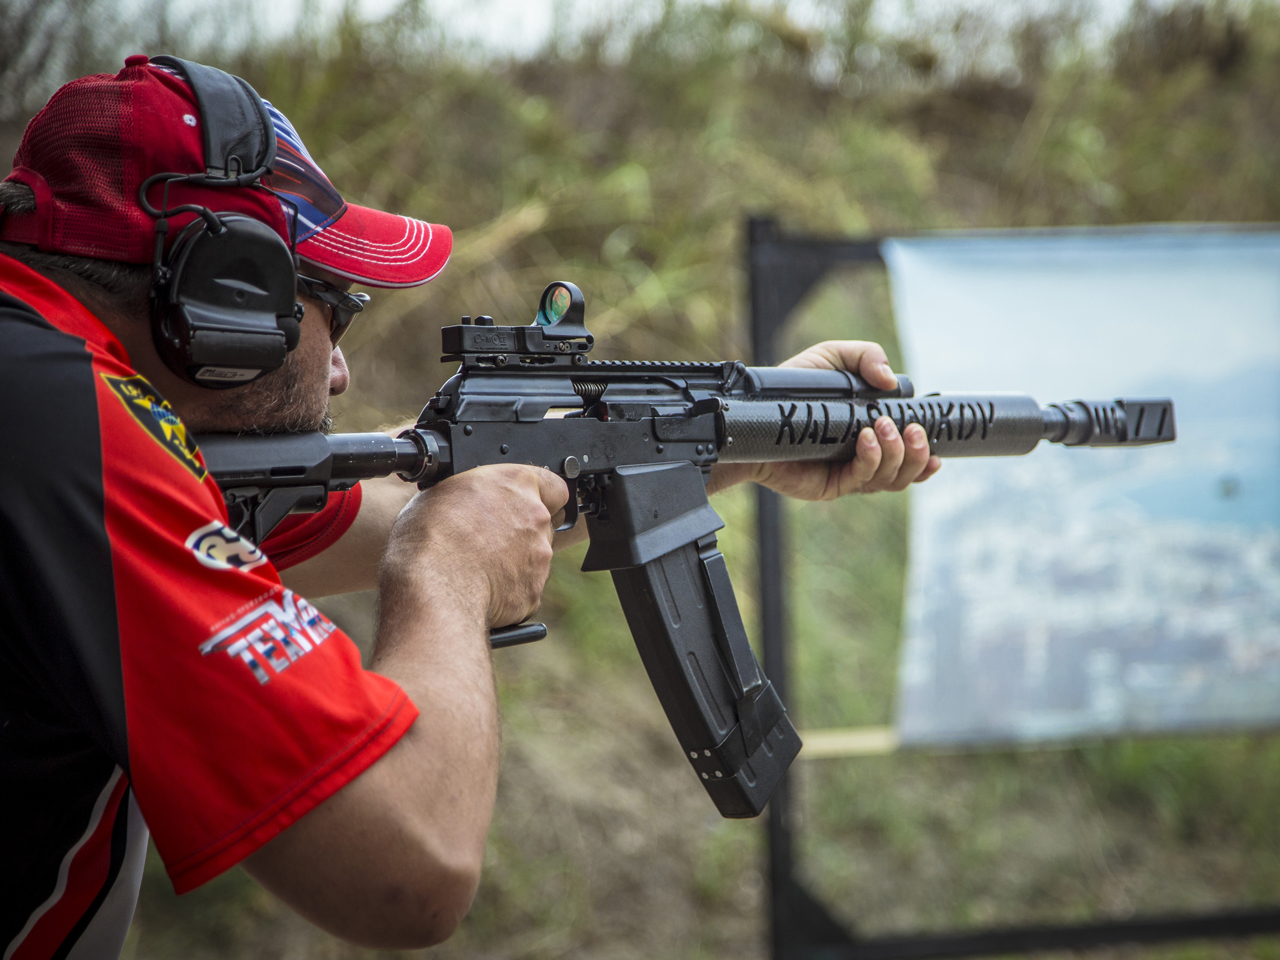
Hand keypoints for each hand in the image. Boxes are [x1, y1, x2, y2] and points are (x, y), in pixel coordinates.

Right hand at [380, 464, 568, 627]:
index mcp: (517, 483)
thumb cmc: (428, 535)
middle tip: (490, 538)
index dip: (541, 496)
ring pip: (535, 557)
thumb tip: (473, 503)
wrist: (433, 585)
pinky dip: (509, 590)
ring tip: (478, 566)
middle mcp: (536, 517)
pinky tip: (481, 588)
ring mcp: (539, 556)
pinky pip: (525, 587)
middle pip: (544, 523)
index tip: (523, 504)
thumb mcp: (444, 492)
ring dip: (516, 560)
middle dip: (523, 530)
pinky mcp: (533, 591)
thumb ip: (476, 494)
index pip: (554, 485)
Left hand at [708, 340, 940, 499]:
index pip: (909, 456)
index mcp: (873, 437)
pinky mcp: (830, 485)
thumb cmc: (794, 388)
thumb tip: (890, 382)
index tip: (938, 446)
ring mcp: (848, 475)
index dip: (927, 457)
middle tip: (909, 429)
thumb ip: (866, 356)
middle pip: (905, 473)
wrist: (755, 414)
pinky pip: (861, 480)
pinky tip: (866, 439)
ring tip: (883, 428)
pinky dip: (870, 460)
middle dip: (916, 453)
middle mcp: (863, 460)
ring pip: (889, 480)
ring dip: (896, 454)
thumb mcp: (833, 359)